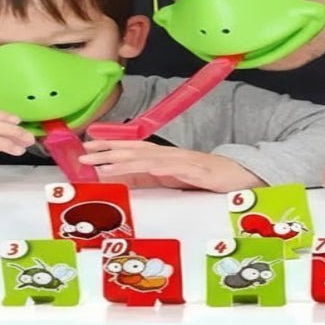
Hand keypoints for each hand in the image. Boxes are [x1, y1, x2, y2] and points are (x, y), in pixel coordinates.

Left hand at [78, 140, 264, 192]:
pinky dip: (166, 169)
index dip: (107, 145)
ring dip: (128, 162)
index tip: (85, 146)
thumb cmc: (203, 178)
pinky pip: (182, 170)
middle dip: (107, 152)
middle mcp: (170, 155)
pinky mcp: (201, 173)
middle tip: (84, 155)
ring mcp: (185, 162)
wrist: (240, 177)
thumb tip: (118, 179)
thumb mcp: (169, 178)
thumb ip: (146, 178)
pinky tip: (152, 170)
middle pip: (134, 151)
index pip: (130, 147)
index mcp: (162, 156)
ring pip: (152, 160)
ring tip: (106, 166)